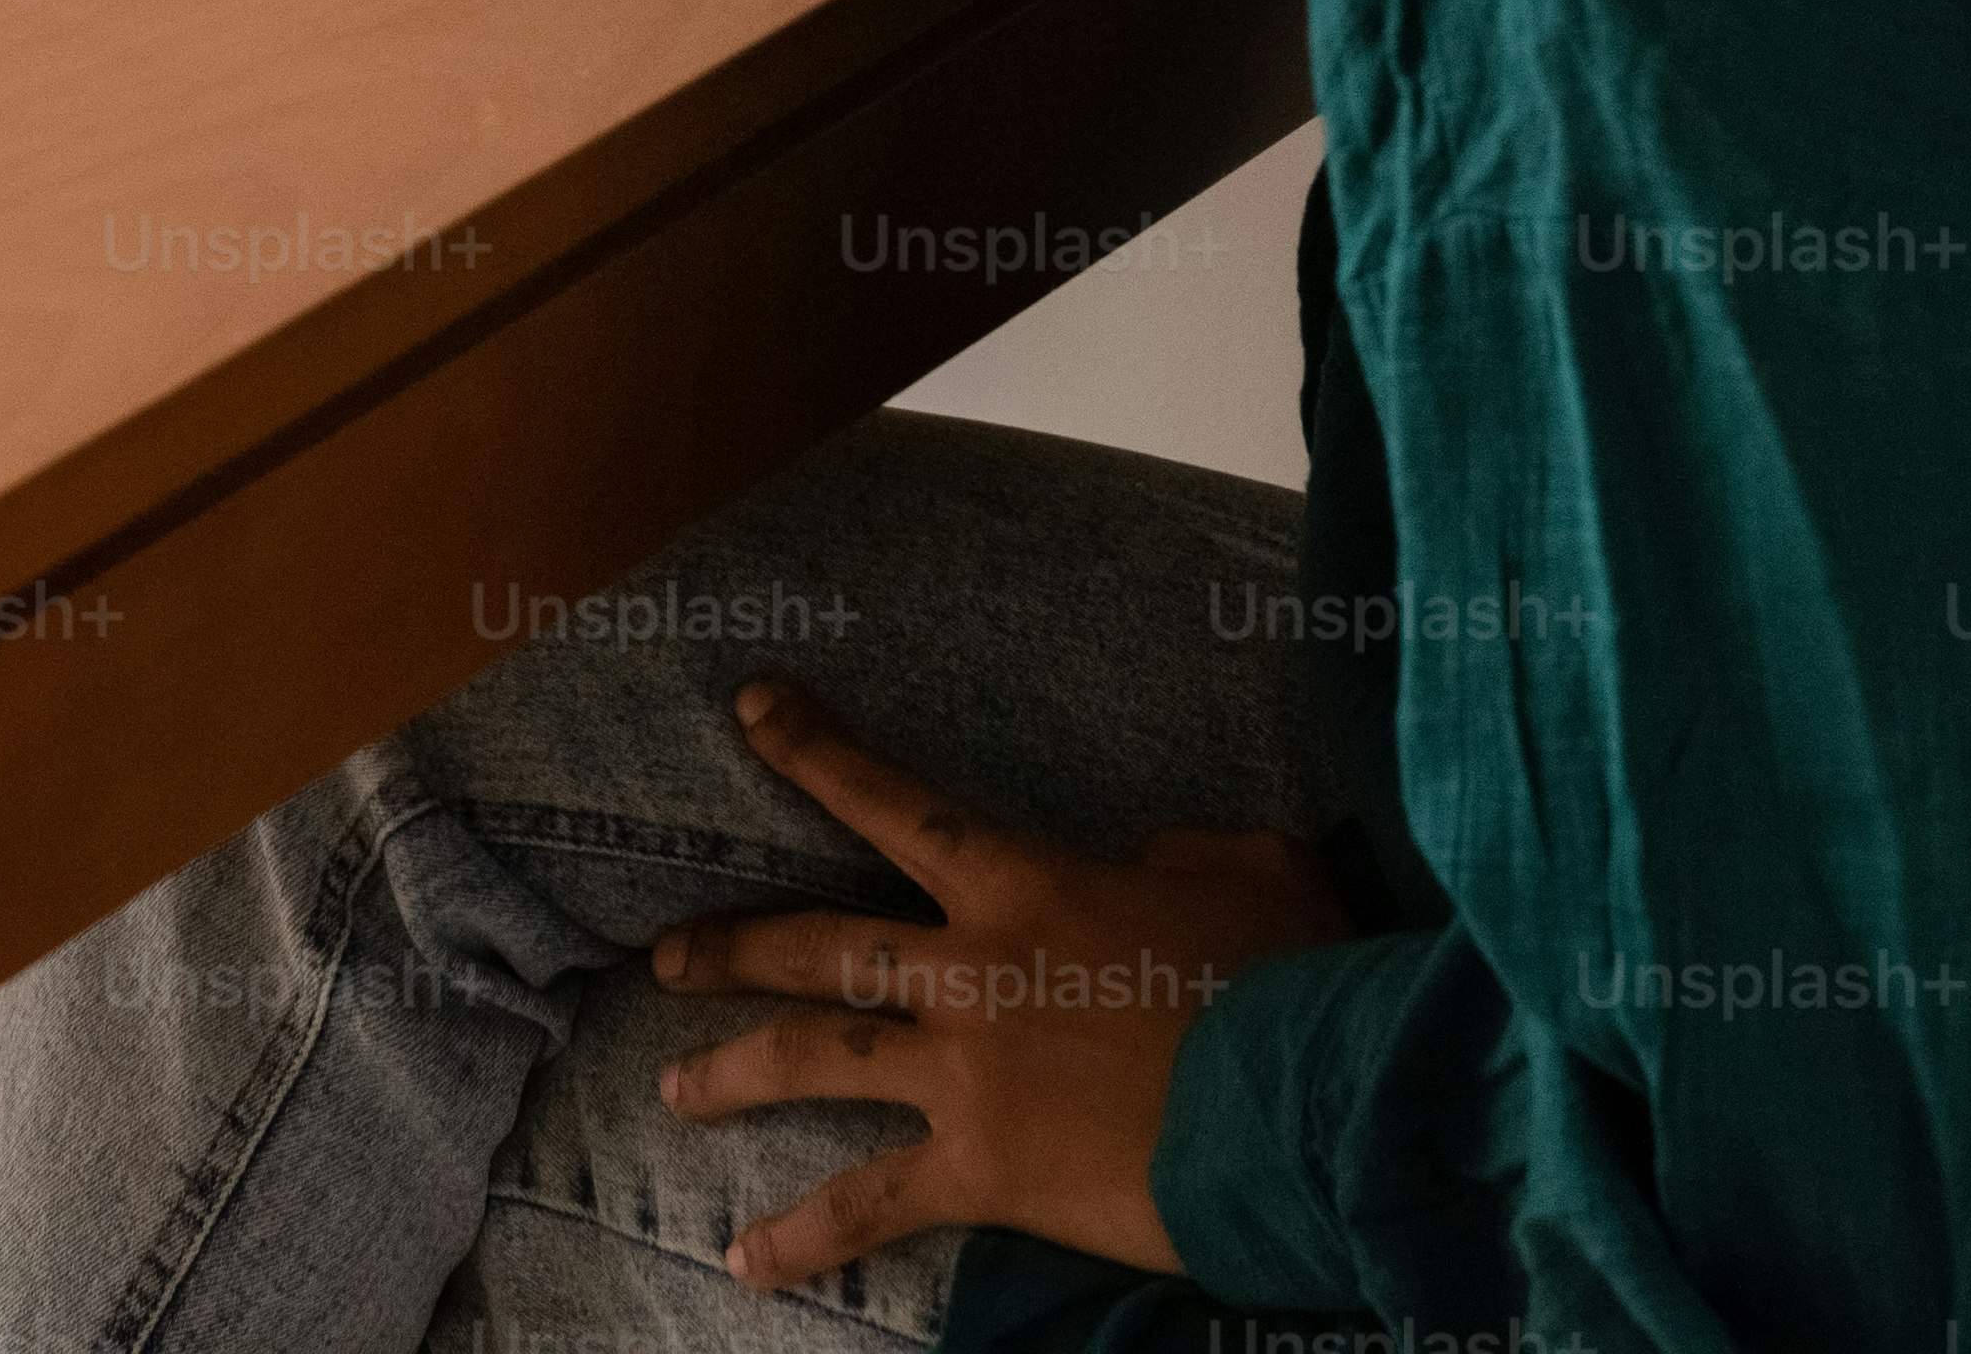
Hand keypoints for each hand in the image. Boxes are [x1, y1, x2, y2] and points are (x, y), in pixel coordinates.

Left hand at [648, 687, 1355, 1292]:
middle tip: (664, 955)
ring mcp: (966, 1071)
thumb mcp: (1255, 873)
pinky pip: (871, 1204)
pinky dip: (803, 1236)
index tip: (751, 708)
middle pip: (818, 943)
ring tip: (672, 1087)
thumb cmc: (1295, 981)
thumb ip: (1183, 853)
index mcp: (1028, 884)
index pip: (898, 805)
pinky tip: (745, 1262)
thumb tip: (1146, 863)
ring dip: (732, 1071)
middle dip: (732, 946)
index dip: (818, 751)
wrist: (1306, 1104)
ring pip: (813, 1056)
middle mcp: (971, 970)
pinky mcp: (983, 1169)